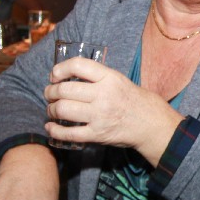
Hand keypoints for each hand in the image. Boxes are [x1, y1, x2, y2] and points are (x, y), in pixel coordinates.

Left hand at [45, 56, 181, 165]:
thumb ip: (96, 76)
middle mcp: (103, 95)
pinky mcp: (97, 134)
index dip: (60, 69)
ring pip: (63, 110)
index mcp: (109, 78)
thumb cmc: (133, 99)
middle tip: (49, 94)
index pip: (77, 65)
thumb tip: (67, 76)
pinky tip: (50, 127)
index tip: (54, 75)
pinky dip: (55, 131)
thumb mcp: (118, 79)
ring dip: (51, 110)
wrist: (150, 123)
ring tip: (52, 109)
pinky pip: (69, 133)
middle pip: (65, 90)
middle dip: (50, 92)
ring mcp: (100, 116)